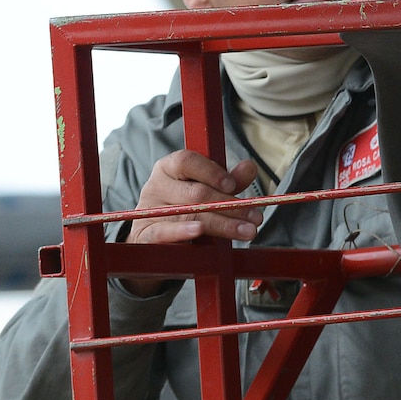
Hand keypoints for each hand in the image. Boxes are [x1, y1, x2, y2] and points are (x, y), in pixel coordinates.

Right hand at [121, 152, 259, 295]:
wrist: (155, 238)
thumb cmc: (185, 208)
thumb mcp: (208, 191)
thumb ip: (229, 181)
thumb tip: (250, 167)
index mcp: (168, 168)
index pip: (187, 161)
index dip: (211, 172)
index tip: (232, 185)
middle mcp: (155, 186)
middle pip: (195, 192)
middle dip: (230, 206)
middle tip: (256, 217)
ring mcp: (148, 210)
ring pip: (188, 215)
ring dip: (222, 224)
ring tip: (247, 231)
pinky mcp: (144, 234)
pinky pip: (163, 232)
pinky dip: (181, 231)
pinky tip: (198, 231)